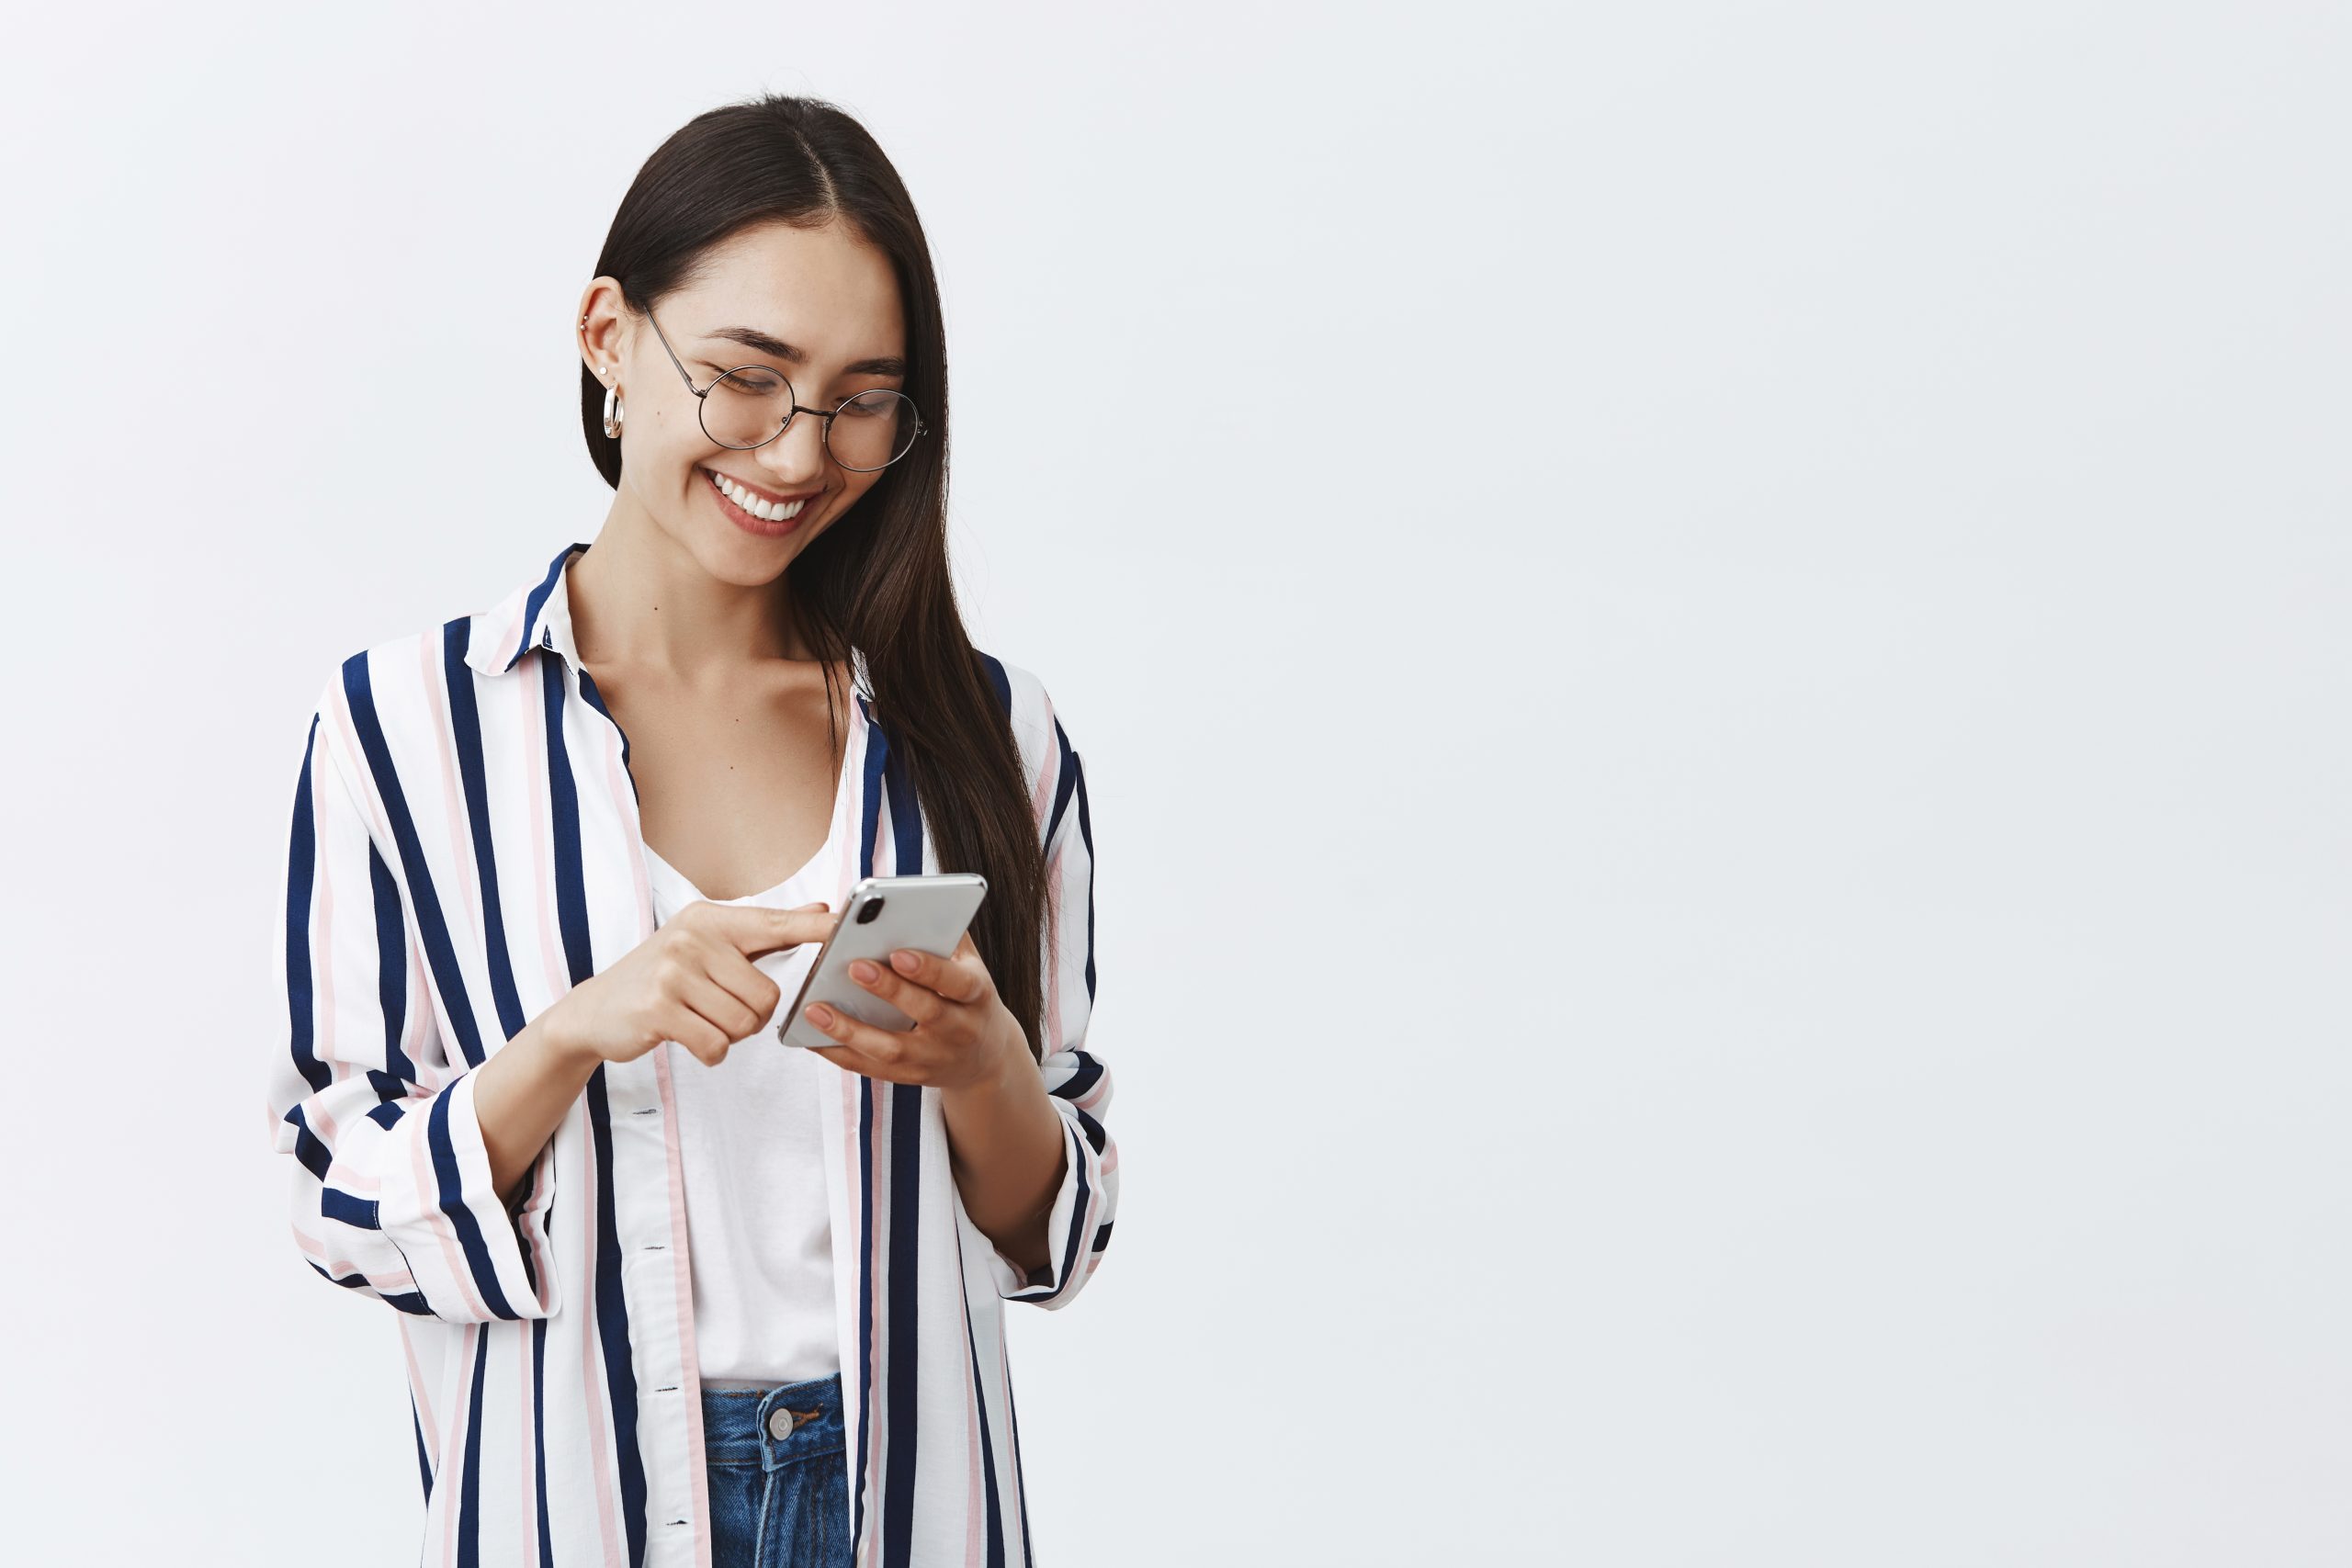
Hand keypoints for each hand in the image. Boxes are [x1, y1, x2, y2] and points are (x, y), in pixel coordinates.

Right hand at [542, 900, 835, 1069]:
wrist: (595, 1011)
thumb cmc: (662, 978)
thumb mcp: (708, 945)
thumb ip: (767, 930)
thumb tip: (821, 907)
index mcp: (711, 919)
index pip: (775, 923)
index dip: (814, 927)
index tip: (847, 923)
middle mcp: (693, 938)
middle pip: (768, 995)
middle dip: (754, 1016)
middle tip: (721, 1010)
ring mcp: (673, 972)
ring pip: (745, 1023)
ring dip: (731, 1035)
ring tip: (702, 1021)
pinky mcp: (659, 1009)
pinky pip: (717, 1045)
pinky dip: (710, 1052)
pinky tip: (688, 1037)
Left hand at [798, 928, 1028, 1091]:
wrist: (987, 1057)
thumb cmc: (969, 997)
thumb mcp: (972, 966)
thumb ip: (947, 937)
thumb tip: (912, 905)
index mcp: (977, 995)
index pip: (957, 982)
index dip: (929, 969)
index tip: (898, 952)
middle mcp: (960, 1030)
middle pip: (925, 1012)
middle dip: (889, 990)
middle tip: (854, 967)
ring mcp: (934, 1058)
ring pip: (891, 1049)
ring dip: (850, 1030)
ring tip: (815, 1008)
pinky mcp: (911, 1077)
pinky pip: (872, 1069)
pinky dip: (841, 1054)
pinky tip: (813, 1038)